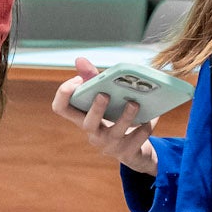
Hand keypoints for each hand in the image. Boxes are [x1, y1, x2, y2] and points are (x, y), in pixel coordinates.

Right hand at [52, 56, 158, 176]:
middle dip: (96, 108)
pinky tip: (151, 117)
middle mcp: (93, 134)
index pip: (60, 108)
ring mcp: (109, 146)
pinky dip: (145, 127)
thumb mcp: (105, 99)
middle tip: (104, 94)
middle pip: (87, 123)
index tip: (78, 80)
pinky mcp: (127, 153)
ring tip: (135, 103)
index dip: (64, 94)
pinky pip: (137, 139)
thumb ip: (93, 79)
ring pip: (115, 132)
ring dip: (126, 116)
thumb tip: (80, 59)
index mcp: (83, 118)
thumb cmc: (115, 118)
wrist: (135, 149)